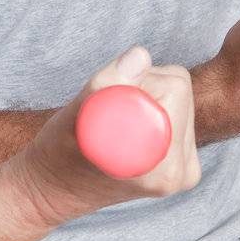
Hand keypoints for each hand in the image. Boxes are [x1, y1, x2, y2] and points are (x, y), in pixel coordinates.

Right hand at [13, 45, 200, 228]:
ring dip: (142, 93)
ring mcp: (184, 163)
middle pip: (178, 88)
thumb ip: (109, 84)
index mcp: (167, 167)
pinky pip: (170, 103)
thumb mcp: (76, 116)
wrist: (55, 186)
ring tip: (111, 120)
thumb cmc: (59, 154)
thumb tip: (141, 55)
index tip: (106, 103)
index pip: (174, 89)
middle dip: (140, 86)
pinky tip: (125, 124)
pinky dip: (146, 101)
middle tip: (105, 109)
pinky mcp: (180, 155)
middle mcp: (182, 169)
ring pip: (174, 92)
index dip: (135, 84)